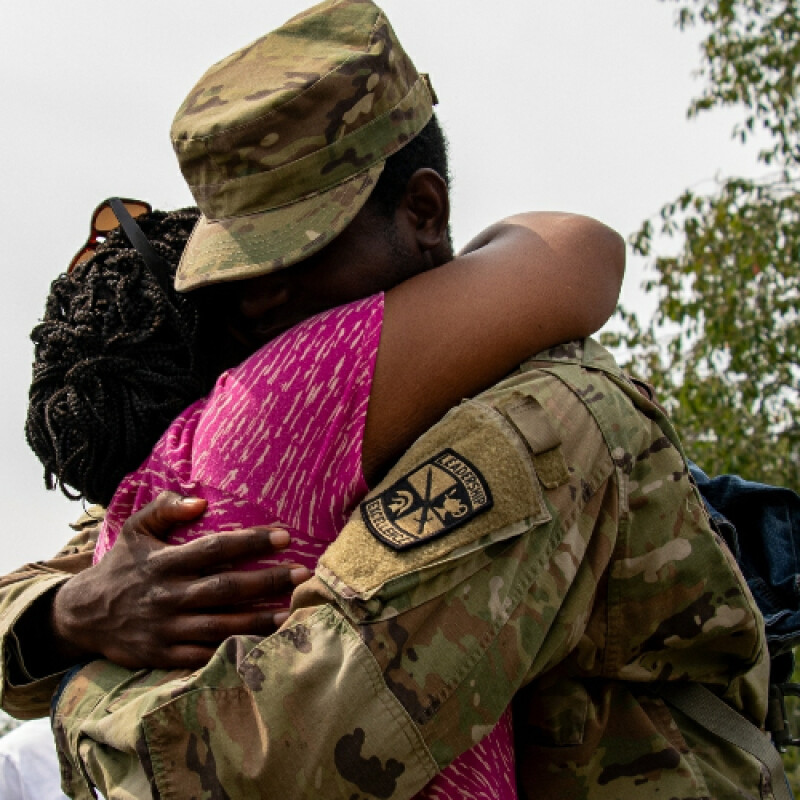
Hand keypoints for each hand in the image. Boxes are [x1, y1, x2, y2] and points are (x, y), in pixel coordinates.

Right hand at [49, 493, 310, 669]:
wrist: (82, 616)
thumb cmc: (121, 566)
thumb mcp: (135, 529)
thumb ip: (164, 508)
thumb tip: (200, 502)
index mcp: (165, 562)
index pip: (215, 548)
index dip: (251, 542)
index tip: (284, 536)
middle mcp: (168, 595)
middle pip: (226, 588)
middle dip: (268, 581)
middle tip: (304, 574)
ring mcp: (167, 628)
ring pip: (221, 625)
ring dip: (260, 619)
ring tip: (294, 611)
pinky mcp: (164, 655)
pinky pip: (204, 655)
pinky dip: (233, 650)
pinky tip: (261, 644)